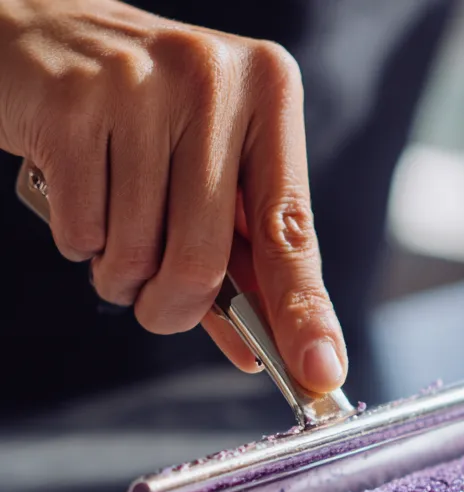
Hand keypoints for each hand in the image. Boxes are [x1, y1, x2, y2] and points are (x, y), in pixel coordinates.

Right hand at [0, 0, 346, 392]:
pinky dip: (79, 242)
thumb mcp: (211, 173)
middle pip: (204, 259)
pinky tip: (78, 197)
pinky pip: (82, 232)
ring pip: (138, 253)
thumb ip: (242, 260)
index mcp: (269, 92)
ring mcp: (139, 85)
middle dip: (174, 309)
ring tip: (113, 233)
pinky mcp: (71, 104)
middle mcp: (213, 79)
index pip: (290, 231)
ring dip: (120, 277)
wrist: (37, 39)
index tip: (319, 373)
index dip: (302, 312)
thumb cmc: (145, 122)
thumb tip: (263, 352)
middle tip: (156, 308)